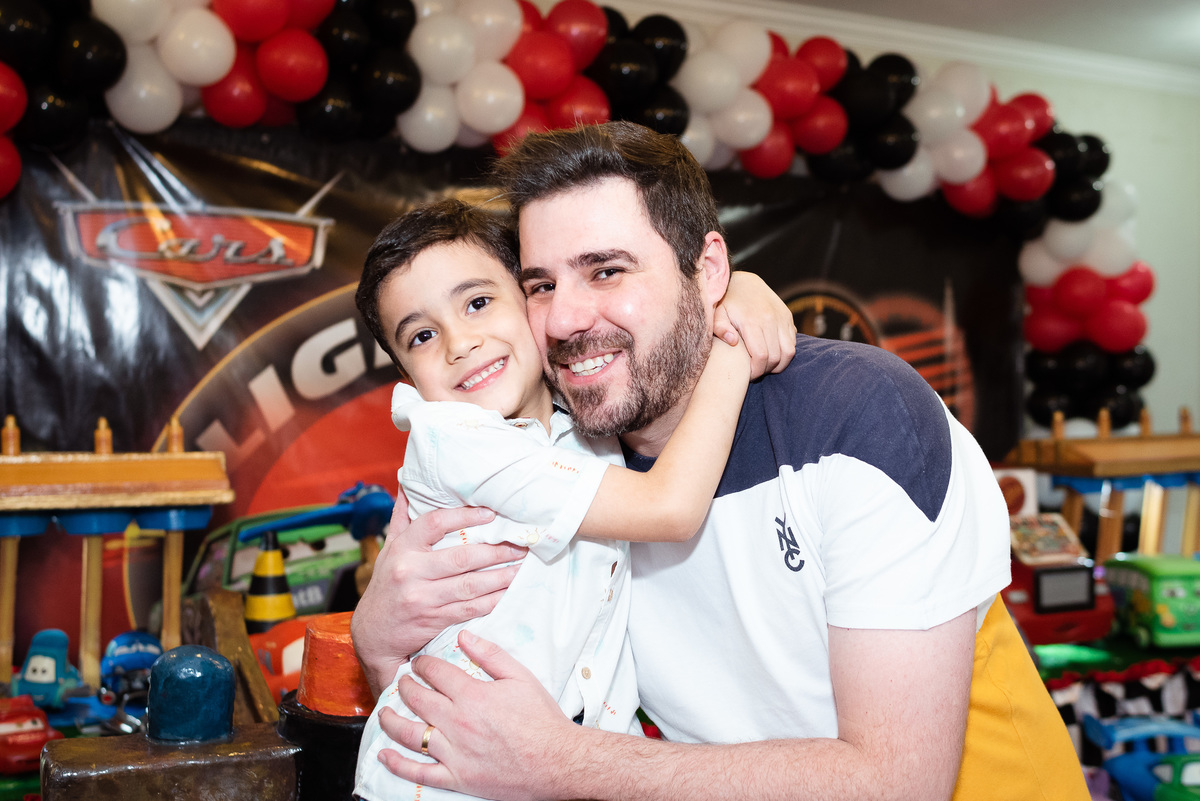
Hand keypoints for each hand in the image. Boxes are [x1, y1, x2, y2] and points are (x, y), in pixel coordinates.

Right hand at [351, 492, 525, 694]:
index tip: (491, 514)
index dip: (465, 516)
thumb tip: (408, 482)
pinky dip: (492, 600)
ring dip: (501, 577)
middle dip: (496, 551)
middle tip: (520, 545)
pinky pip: (469, 608)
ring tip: (521, 567)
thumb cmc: (386, 584)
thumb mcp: (389, 549)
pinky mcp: (434, 619)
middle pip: (462, 558)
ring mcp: (423, 598)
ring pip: (470, 585)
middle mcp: (411, 572)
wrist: (372, 633)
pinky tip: (508, 592)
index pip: (435, 523)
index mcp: (402, 548)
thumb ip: (402, 517)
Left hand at [377, 631, 578, 800]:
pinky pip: (419, 773)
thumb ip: (490, 654)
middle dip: (405, 686)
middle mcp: (457, 723)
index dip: (423, 664)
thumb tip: (464, 636)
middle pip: (418, 700)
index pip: (435, 673)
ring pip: (411, 735)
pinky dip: (398, 765)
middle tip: (402, 681)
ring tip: (385, 713)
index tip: (419, 663)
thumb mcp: (521, 677)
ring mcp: (454, 753)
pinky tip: (384, 755)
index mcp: (472, 695)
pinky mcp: (457, 778)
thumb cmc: (542, 718)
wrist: (557, 760)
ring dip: (392, 721)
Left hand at [714, 271, 796, 378]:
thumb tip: (732, 341)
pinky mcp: (788, 317)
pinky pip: (793, 342)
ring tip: (764, 365)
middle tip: (754, 372)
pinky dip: (785, 353)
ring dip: (779, 364)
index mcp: (752, 321)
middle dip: (766, 370)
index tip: (747, 375)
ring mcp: (782, 318)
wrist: (742, 282)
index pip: (761, 356)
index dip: (756, 371)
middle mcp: (771, 319)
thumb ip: (720, 328)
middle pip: (776, 357)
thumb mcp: (716, 314)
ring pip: (789, 352)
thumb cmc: (725, 303)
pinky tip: (771, 353)